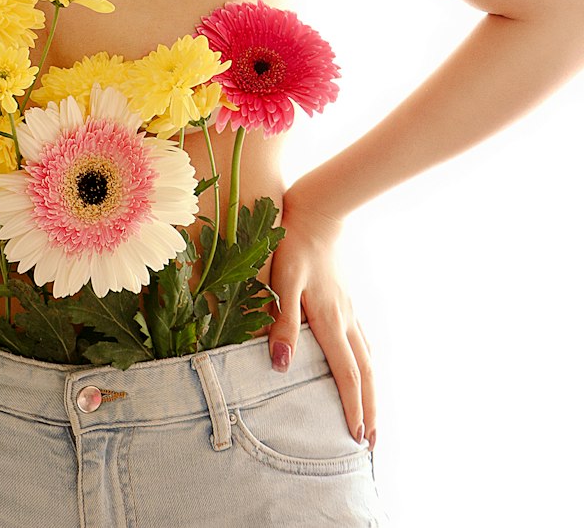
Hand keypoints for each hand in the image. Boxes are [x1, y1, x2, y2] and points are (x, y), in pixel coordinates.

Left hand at [266, 187, 375, 449]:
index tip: (358, 437)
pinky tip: (365, 367)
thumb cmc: (294, 244)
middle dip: (370, 409)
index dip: (352, 407)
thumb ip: (282, 322)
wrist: (318, 211)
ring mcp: (350, 309)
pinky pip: (364, 341)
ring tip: (374, 416)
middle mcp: (346, 320)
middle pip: (365, 374)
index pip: (346, 375)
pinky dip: (368, 364)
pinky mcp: (347, 300)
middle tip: (373, 443)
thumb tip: (280, 366)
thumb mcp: (282, 280)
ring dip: (372, 391)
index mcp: (330, 321)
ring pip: (368, 358)